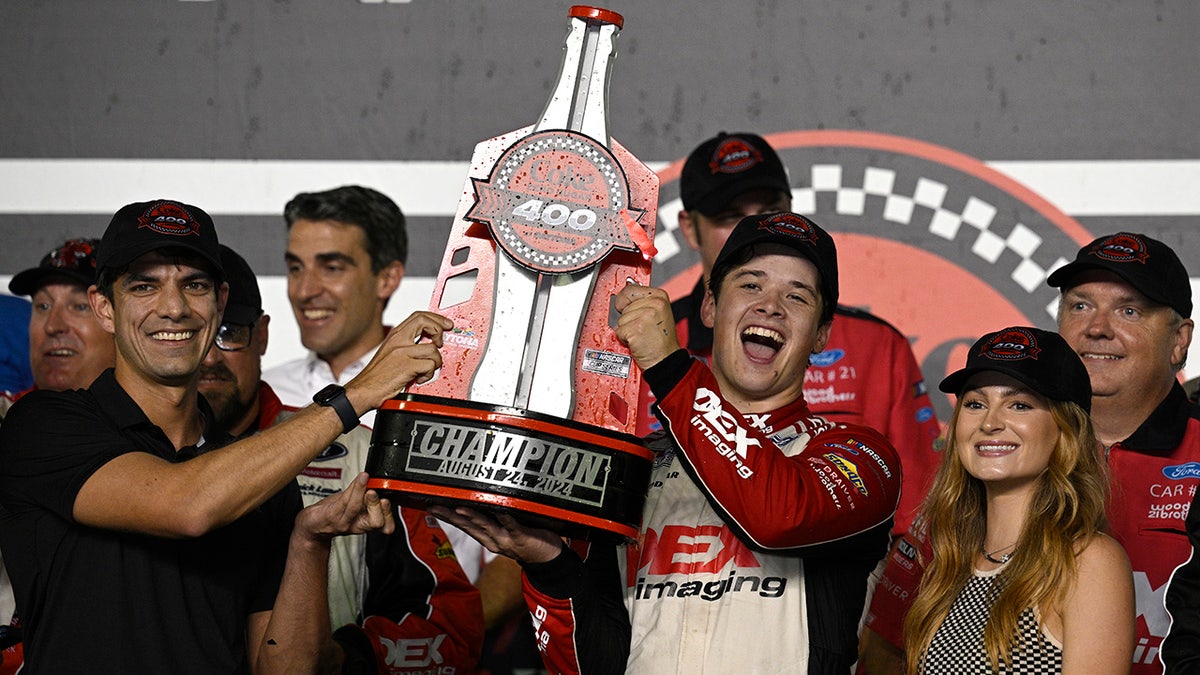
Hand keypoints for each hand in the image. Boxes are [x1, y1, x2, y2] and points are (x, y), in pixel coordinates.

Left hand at [294, 472, 395, 543]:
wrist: (312, 524)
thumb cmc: (334, 512)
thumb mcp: (356, 505)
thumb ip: (368, 495)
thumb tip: (379, 480)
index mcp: (366, 523)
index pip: (387, 527)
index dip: (390, 515)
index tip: (388, 499)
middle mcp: (357, 525)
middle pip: (377, 522)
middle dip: (379, 505)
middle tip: (374, 492)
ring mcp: (344, 521)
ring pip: (357, 508)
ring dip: (362, 491)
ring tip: (365, 478)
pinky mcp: (332, 515)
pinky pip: (344, 500)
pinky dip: (353, 487)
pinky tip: (359, 478)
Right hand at [349, 311, 453, 409]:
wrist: (363, 390)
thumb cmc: (377, 376)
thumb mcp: (391, 353)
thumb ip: (407, 345)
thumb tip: (429, 342)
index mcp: (395, 335)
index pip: (419, 316)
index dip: (436, 318)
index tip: (446, 324)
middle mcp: (398, 340)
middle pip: (425, 321)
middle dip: (440, 329)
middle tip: (441, 342)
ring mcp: (402, 352)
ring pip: (433, 349)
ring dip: (434, 363)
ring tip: (424, 371)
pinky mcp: (406, 365)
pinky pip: (430, 366)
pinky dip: (428, 375)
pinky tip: (419, 379)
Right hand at [429, 505, 563, 564]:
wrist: (548, 559)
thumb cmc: (527, 539)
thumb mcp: (505, 528)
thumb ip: (494, 517)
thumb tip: (481, 499)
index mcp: (487, 537)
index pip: (463, 525)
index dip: (447, 516)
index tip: (432, 506)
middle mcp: (493, 540)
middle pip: (468, 526)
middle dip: (450, 515)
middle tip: (435, 506)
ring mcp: (506, 539)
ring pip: (486, 526)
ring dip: (472, 517)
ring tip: (459, 509)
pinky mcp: (521, 537)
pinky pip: (512, 525)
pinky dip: (505, 517)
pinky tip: (498, 509)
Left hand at [613, 283, 680, 370]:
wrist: (666, 361)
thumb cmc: (661, 341)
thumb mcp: (657, 314)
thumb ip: (641, 302)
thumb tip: (625, 290)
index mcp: (659, 296)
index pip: (629, 290)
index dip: (625, 303)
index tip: (633, 312)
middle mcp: (654, 303)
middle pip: (623, 306)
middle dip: (628, 319)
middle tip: (642, 328)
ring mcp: (645, 315)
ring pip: (620, 319)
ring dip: (627, 330)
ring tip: (641, 335)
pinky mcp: (636, 328)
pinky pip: (619, 331)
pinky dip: (625, 339)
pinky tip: (638, 341)